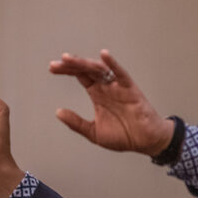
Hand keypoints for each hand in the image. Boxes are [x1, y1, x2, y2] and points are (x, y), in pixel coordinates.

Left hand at [49, 50, 173, 155]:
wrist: (145, 142)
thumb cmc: (123, 136)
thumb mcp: (93, 132)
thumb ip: (76, 122)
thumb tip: (58, 112)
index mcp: (97, 94)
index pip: (80, 76)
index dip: (66, 71)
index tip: (52, 68)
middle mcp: (106, 87)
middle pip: (86, 70)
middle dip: (71, 65)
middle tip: (55, 64)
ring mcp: (118, 86)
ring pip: (99, 69)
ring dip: (84, 63)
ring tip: (69, 59)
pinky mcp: (130, 89)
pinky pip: (121, 73)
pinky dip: (113, 64)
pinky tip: (104, 55)